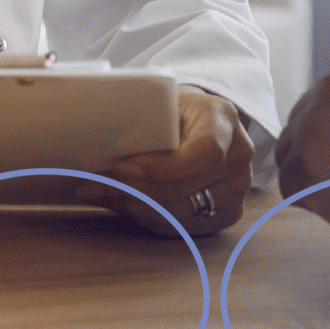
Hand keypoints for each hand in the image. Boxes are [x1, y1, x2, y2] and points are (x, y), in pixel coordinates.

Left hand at [76, 87, 253, 237]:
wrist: (203, 122)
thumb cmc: (176, 109)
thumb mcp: (160, 101)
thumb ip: (137, 120)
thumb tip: (91, 147)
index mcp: (224, 119)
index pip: (204, 152)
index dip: (162, 166)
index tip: (122, 166)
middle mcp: (239, 156)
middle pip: (181, 189)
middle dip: (129, 190)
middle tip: (90, 185)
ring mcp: (237, 190)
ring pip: (176, 213)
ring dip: (130, 206)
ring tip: (98, 193)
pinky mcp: (227, 213)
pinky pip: (180, 227)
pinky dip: (146, 218)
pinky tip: (122, 203)